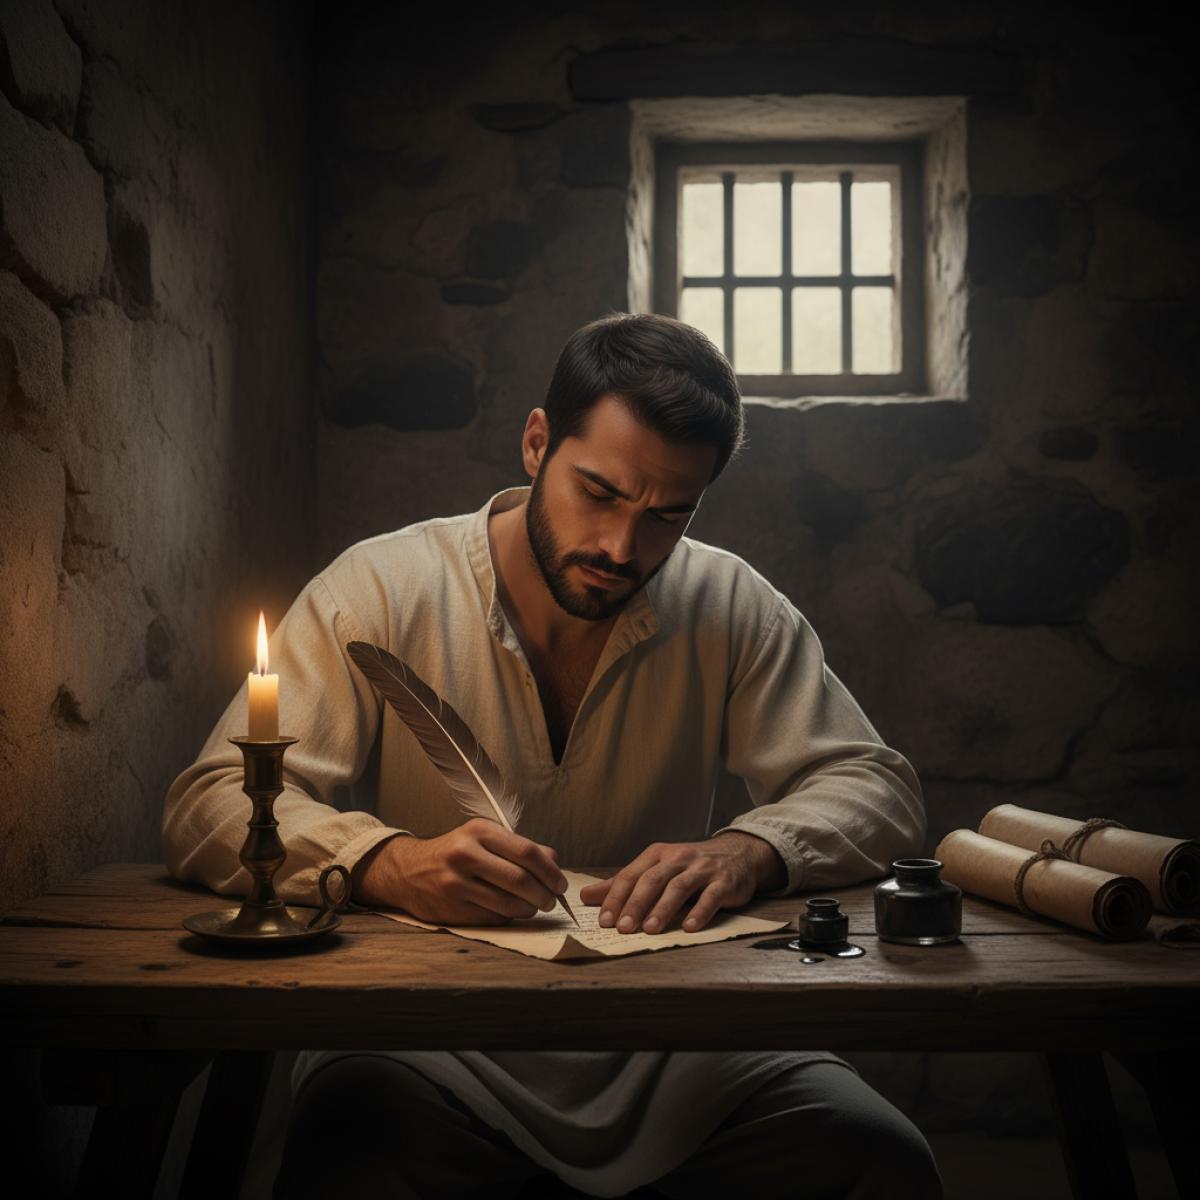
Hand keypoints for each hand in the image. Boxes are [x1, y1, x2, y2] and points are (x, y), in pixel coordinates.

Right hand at [351, 818, 567, 925]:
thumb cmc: (456, 852)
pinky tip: (511, 910)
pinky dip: (510, 916)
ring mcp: (456, 883)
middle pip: (521, 880)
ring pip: (509, 904)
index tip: (561, 883)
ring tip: (534, 906)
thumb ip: (520, 847)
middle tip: (551, 900)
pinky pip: (493, 917)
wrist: (408, 870)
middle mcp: (466, 854)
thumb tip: (554, 861)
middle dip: (545, 894)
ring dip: (530, 909)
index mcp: (479, 830)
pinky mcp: (452, 908)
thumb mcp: (484, 838)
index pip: (527, 852)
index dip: (550, 871)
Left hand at [578, 831, 785, 934]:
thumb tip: (587, 896)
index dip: (616, 897)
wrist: (737, 854)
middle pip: (652, 880)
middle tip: (622, 928)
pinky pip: (711, 896)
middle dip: (636, 904)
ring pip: (679, 887)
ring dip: (663, 909)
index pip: (631, 875)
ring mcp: (702, 868)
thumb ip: (624, 884)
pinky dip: (699, 911)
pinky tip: (689, 927)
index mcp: (657, 854)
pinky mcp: (724, 881)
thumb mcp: (656, 869)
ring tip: (650, 930)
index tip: (604, 921)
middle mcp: (678, 858)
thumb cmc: (690, 866)